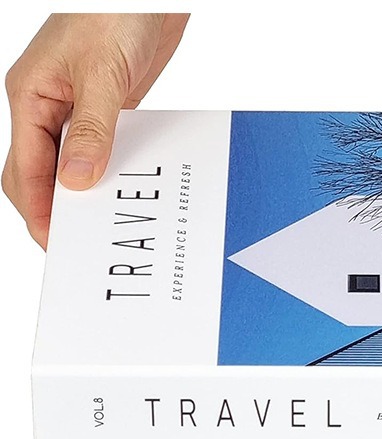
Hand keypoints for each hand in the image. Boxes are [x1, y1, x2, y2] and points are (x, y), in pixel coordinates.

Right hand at [2, 13, 188, 247]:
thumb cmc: (115, 13)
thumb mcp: (102, 74)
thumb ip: (90, 129)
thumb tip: (76, 181)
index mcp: (30, 96)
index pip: (26, 169)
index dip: (39, 211)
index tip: (58, 244)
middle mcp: (48, 106)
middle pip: (42, 175)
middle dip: (57, 211)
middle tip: (85, 245)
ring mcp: (77, 109)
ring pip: (72, 166)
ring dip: (87, 195)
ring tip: (108, 226)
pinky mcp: (108, 110)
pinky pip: (102, 151)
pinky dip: (112, 173)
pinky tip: (129, 191)